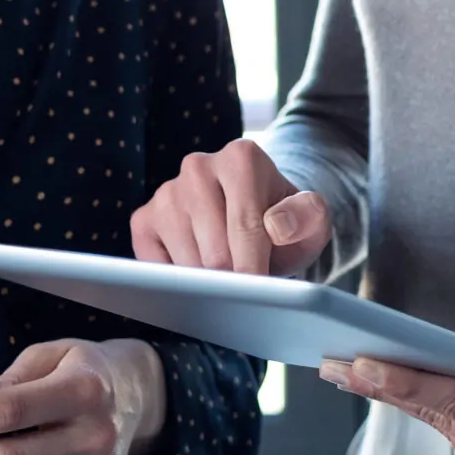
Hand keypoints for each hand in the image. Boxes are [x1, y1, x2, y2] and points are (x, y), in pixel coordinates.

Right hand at [130, 138, 329, 275]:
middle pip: (215, 251)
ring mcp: (167, 192)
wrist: (257, 223)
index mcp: (241, 158)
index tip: (262, 297)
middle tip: (249, 287)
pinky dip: (178, 283)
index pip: (246, 226)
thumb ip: (307, 219)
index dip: (256, 270)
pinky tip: (199, 272)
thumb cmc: (284, 226)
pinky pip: (155, 268)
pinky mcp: (143, 218)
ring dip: (208, 284)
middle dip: (234, 281)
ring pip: (185, 263)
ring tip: (228, 274)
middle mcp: (198, 166)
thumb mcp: (311, 222)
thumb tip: (277, 226)